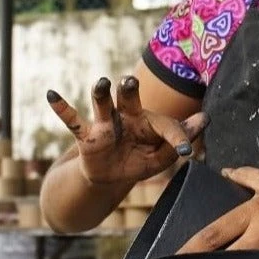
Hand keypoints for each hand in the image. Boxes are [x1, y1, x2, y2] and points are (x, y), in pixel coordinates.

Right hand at [46, 76, 208, 184]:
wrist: (110, 177)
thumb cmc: (139, 161)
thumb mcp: (161, 156)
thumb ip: (180, 137)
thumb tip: (207, 117)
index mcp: (148, 121)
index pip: (165, 125)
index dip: (177, 137)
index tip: (186, 152)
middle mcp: (126, 116)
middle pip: (129, 98)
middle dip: (129, 89)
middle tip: (130, 81)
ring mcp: (106, 125)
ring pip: (102, 105)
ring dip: (101, 94)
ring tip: (103, 82)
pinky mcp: (87, 137)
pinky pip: (73, 121)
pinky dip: (62, 108)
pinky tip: (51, 94)